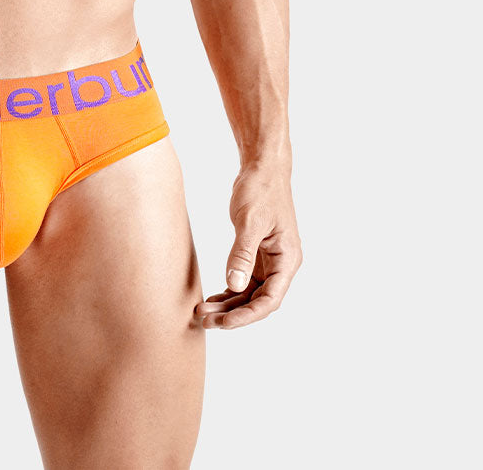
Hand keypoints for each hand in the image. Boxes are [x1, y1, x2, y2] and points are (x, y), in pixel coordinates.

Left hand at [194, 162, 301, 329]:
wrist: (262, 167)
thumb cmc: (261, 189)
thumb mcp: (250, 221)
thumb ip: (242, 254)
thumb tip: (234, 285)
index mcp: (287, 260)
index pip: (270, 300)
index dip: (247, 316)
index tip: (224, 323)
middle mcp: (281, 264)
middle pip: (258, 301)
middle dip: (233, 313)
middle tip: (205, 320)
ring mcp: (270, 260)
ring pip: (250, 293)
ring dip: (229, 304)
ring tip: (203, 311)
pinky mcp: (257, 253)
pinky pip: (244, 280)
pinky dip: (230, 290)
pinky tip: (213, 297)